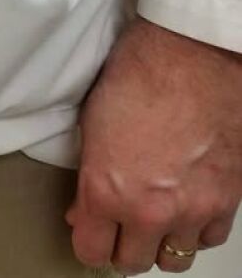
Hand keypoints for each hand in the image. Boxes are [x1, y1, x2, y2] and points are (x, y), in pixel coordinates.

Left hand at [67, 17, 241, 274]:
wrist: (192, 53)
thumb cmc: (140, 73)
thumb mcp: (92, 122)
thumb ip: (89, 174)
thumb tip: (84, 208)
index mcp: (106, 190)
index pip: (91, 251)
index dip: (87, 240)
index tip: (88, 229)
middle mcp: (149, 211)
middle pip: (131, 262)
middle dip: (120, 245)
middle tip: (117, 221)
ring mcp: (192, 209)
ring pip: (173, 259)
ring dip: (159, 241)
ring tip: (153, 215)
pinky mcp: (226, 200)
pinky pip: (208, 238)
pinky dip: (196, 228)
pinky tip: (186, 204)